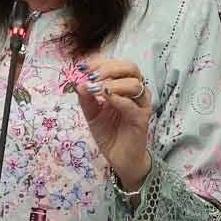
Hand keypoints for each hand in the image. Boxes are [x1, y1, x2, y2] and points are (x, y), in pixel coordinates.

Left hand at [75, 58, 151, 190]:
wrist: (120, 158)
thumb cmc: (109, 134)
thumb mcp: (92, 114)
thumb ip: (86, 99)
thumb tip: (78, 83)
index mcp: (123, 87)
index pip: (117, 65)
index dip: (100, 62)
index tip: (83, 67)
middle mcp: (135, 93)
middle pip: (131, 68)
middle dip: (110, 68)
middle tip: (92, 76)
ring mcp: (140, 105)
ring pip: (135, 84)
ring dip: (114, 83)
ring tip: (97, 88)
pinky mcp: (142, 119)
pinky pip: (133, 105)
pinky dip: (118, 99)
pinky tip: (106, 98)